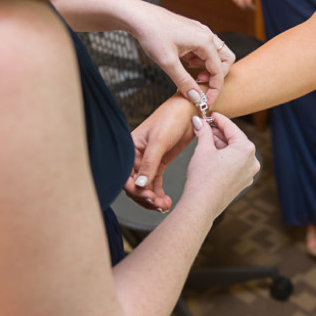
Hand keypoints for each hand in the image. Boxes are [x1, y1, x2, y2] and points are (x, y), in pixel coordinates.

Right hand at [125, 96, 199, 210]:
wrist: (189, 110)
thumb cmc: (171, 118)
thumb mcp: (159, 140)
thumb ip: (149, 162)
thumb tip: (139, 184)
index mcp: (130, 148)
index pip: (125, 174)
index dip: (134, 189)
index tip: (147, 196)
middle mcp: (136, 156)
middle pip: (134, 184)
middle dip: (144, 197)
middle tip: (158, 204)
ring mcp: (147, 161)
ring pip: (144, 187)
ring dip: (152, 199)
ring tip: (164, 206)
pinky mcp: (159, 164)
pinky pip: (154, 184)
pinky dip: (158, 194)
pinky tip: (165, 201)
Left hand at [129, 6, 234, 105]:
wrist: (138, 16)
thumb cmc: (152, 33)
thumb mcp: (168, 62)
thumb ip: (184, 81)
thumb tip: (196, 98)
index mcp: (204, 41)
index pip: (219, 71)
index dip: (214, 89)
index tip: (205, 102)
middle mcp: (206, 34)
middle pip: (225, 60)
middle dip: (216, 76)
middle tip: (200, 84)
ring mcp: (200, 32)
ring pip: (215, 54)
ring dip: (206, 67)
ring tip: (189, 72)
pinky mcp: (192, 32)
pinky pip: (204, 49)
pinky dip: (199, 60)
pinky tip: (184, 62)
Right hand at [181, 112, 258, 219]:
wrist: (201, 205)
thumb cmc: (203, 178)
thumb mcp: (203, 149)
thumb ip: (203, 132)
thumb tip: (198, 121)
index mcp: (246, 149)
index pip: (232, 127)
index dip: (219, 119)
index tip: (211, 114)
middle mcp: (252, 161)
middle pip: (234, 140)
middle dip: (219, 133)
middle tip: (204, 126)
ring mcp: (248, 174)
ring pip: (234, 153)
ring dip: (220, 145)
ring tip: (204, 140)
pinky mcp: (241, 183)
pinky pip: (234, 165)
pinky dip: (223, 158)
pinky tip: (210, 156)